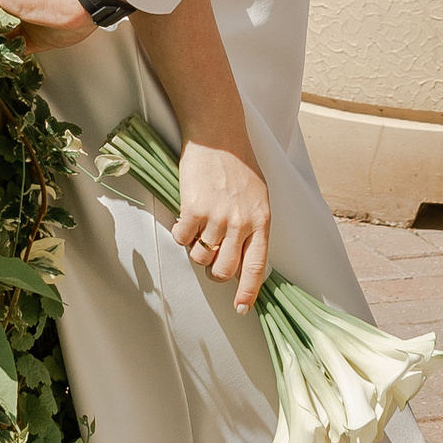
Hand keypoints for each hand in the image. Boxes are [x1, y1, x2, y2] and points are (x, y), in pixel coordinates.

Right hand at [175, 139, 270, 308]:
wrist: (217, 135)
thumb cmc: (238, 163)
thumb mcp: (257, 196)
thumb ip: (252, 225)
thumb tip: (242, 255)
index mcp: (262, 220)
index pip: (256, 266)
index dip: (248, 290)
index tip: (241, 307)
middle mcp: (241, 222)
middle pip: (224, 269)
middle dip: (214, 272)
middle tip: (210, 259)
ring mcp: (217, 217)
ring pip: (200, 256)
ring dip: (196, 249)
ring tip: (198, 229)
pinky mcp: (194, 209)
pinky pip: (182, 238)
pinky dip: (180, 232)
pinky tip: (186, 216)